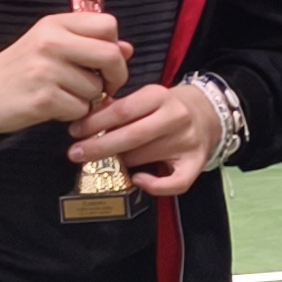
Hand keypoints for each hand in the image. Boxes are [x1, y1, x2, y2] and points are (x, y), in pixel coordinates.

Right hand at [0, 13, 129, 138]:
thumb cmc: (16, 70)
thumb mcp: (48, 46)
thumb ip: (87, 44)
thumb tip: (127, 48)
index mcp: (55, 24)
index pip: (108, 24)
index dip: (115, 47)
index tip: (105, 63)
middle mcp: (51, 41)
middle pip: (111, 55)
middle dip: (115, 77)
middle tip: (103, 88)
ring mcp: (46, 70)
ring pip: (96, 88)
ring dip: (87, 99)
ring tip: (61, 96)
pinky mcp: (42, 99)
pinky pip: (80, 110)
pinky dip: (71, 114)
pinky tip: (52, 108)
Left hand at [69, 78, 222, 198]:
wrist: (206, 114)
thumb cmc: (165, 108)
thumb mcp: (144, 98)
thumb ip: (118, 107)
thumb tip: (85, 118)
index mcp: (159, 96)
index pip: (121, 110)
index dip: (94, 123)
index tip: (74, 132)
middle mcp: (176, 117)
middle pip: (130, 135)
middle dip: (98, 146)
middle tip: (76, 153)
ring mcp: (188, 141)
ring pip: (144, 158)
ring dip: (120, 162)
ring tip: (107, 160)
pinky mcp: (196, 162)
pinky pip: (175, 183)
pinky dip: (154, 185)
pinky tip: (139, 180)